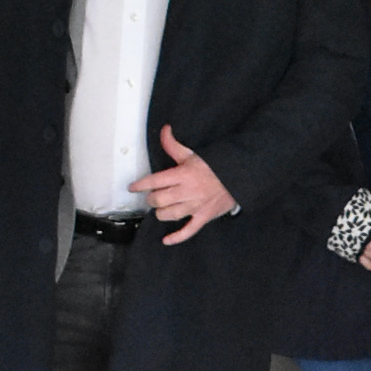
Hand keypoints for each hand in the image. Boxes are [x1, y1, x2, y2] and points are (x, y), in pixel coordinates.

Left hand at [135, 125, 233, 244]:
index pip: (154, 181)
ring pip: (169, 215)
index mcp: (182, 174)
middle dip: (151, 200)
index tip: (133, 187)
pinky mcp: (204, 216)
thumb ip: (174, 145)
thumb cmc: (214, 166)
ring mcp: (195, 206)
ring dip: (160, 213)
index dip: (140, 185)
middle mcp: (187, 191)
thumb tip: (164, 130)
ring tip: (161, 209)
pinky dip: (176, 237)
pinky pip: (188, 231)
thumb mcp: (192, 154)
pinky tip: (166, 240)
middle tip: (152, 197)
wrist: (238, 177)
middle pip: (158, 200)